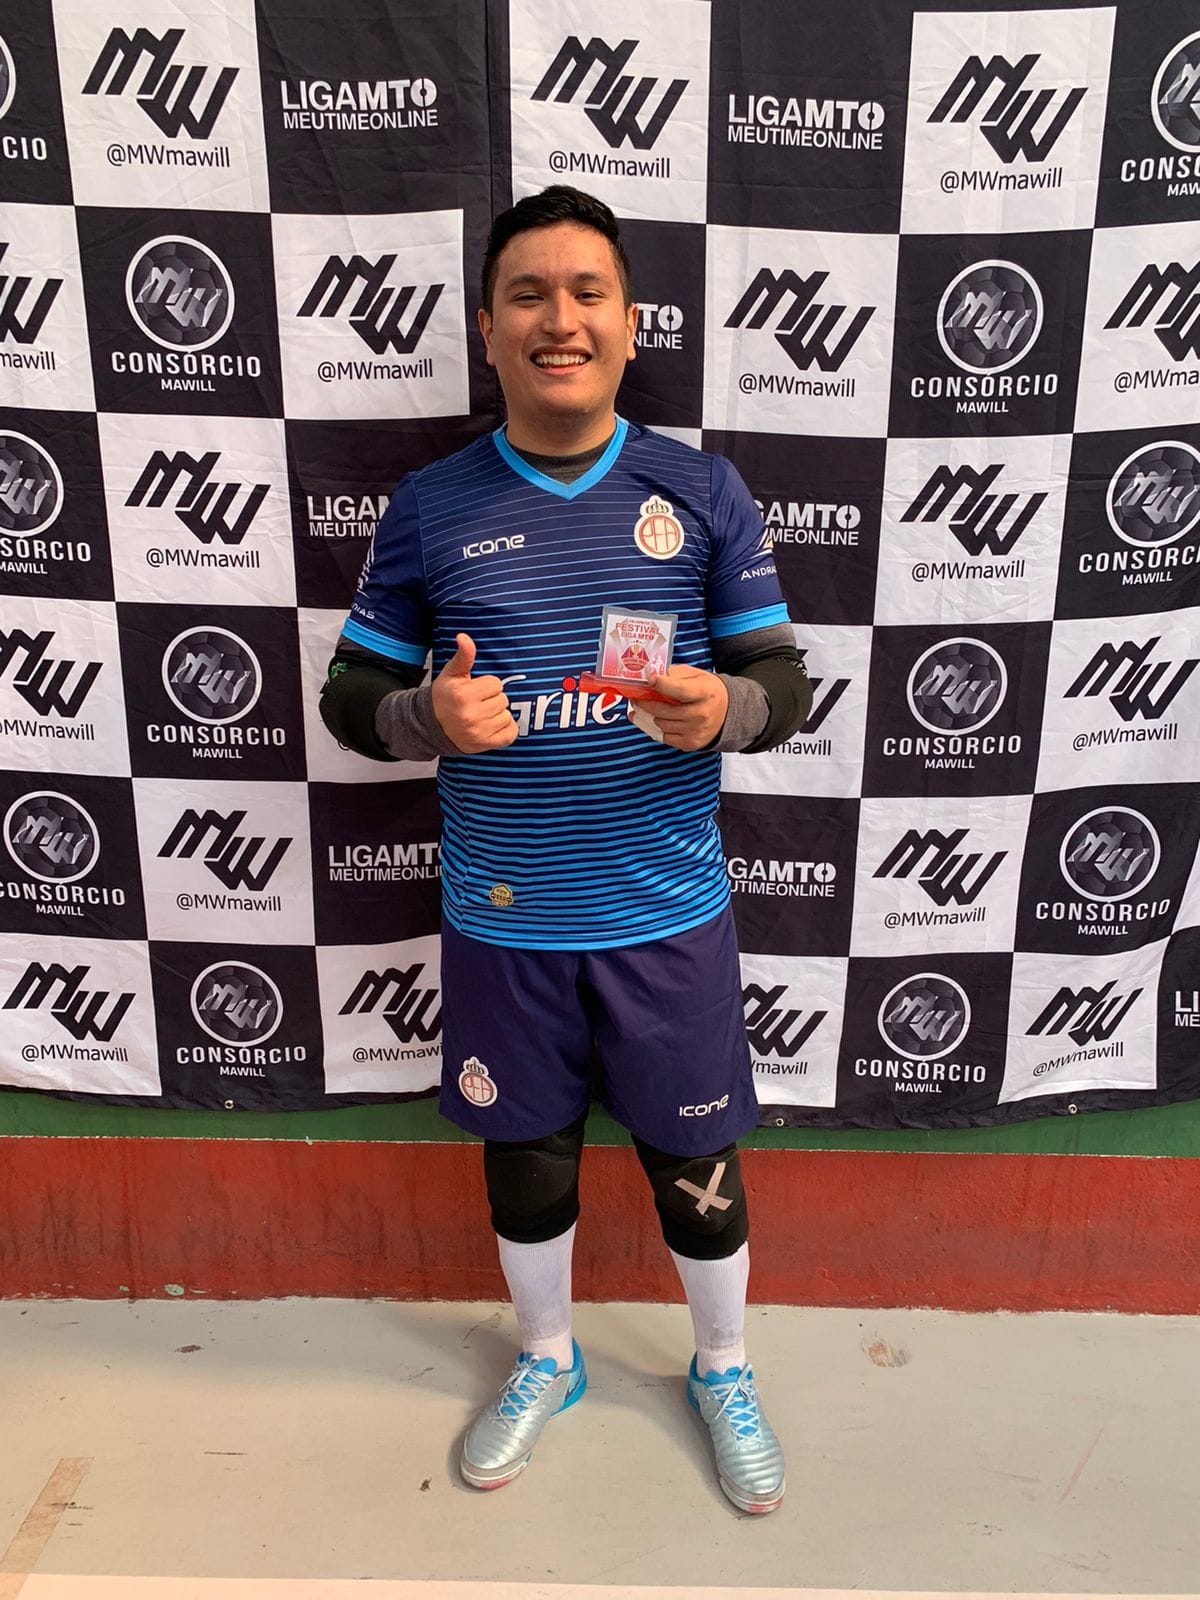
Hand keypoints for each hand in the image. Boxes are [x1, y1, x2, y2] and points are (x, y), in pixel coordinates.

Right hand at [430, 633, 517, 752]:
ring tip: (481, 714)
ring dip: (497, 714)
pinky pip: (511, 734)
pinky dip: (506, 729)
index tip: (475, 690)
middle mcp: (472, 715)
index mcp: (464, 696)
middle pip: (503, 699)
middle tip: (476, 702)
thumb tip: (464, 638)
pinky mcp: (486, 744)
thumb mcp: (451, 674)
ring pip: (507, 715)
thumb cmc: (443, 699)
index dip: (487, 685)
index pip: (496, 684)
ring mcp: (479, 732)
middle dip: (492, 699)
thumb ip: (463, 656)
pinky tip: (492, 725)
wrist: (430, 726)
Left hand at [636, 665, 728, 750]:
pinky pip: (664, 737)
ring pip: (660, 724)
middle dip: (645, 703)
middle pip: (663, 710)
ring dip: (650, 716)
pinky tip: (655, 720)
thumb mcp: (696, 675)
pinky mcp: (690, 743)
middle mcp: (701, 714)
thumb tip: (651, 677)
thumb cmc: (708, 691)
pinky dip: (657, 728)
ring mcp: (695, 731)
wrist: (728, 712)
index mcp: (705, 693)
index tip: (650, 680)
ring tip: (645, 708)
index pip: (678, 690)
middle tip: (637, 698)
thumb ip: (675, 675)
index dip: (661, 685)